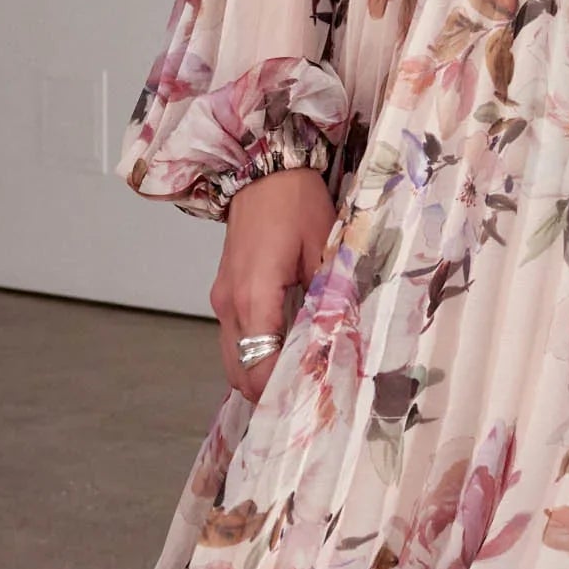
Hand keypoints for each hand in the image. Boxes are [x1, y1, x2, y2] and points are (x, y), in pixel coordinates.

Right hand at [214, 166, 336, 398]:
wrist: (261, 169)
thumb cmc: (294, 202)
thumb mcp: (324, 247)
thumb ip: (331, 296)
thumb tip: (345, 339)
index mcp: (253, 296)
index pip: (259, 365)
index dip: (283, 390)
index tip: (314, 399)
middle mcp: (229, 305)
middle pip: (239, 373)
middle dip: (270, 391)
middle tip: (310, 398)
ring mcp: (222, 300)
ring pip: (234, 359)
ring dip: (261, 374)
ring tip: (302, 379)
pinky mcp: (226, 293)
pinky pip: (236, 339)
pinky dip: (256, 355)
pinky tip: (288, 351)